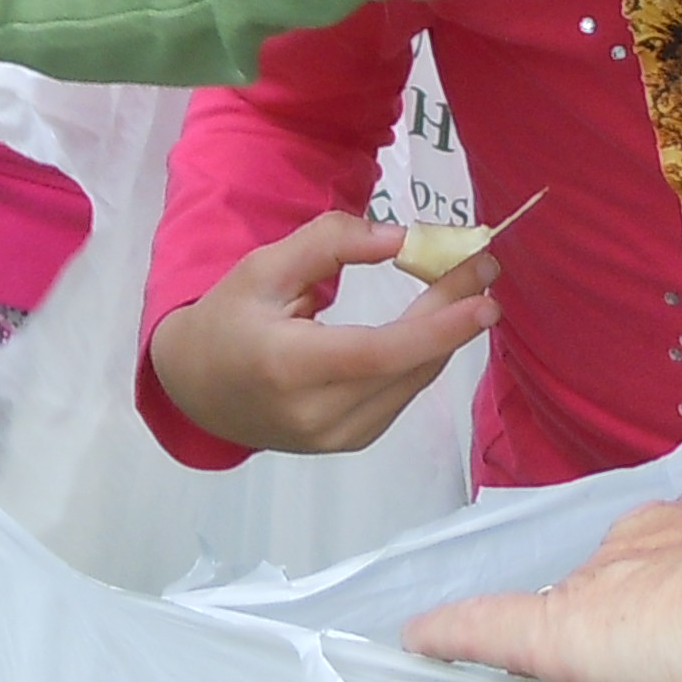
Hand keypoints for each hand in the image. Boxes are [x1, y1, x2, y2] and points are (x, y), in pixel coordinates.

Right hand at [147, 213, 500, 454]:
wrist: (197, 390)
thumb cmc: (227, 320)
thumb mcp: (262, 267)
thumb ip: (328, 244)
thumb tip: (399, 239)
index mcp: (288, 367)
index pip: (379, 352)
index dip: (439, 327)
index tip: (484, 295)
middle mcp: (318, 414)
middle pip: (407, 364)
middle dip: (454, 315)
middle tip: (482, 268)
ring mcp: (338, 437)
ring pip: (412, 381)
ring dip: (445, 334)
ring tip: (466, 286)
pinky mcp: (351, 442)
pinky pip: (401, 393)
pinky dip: (422, 355)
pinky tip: (433, 323)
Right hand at [399, 479, 681, 681]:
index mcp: (586, 637)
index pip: (496, 629)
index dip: (452, 633)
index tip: (416, 635)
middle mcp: (607, 573)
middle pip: (581, 600)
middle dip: (600, 632)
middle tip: (643, 671)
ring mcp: (662, 525)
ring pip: (635, 556)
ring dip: (658, 587)